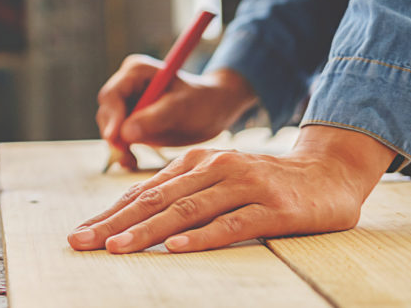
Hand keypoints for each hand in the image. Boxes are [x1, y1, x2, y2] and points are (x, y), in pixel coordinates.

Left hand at [68, 125, 395, 252]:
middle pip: (156, 199)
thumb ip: (182, 192)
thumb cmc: (266, 184)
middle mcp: (216, 168)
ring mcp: (245, 185)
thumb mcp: (218, 180)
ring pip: (188, 210)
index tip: (79, 233)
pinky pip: (233, 223)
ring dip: (148, 230)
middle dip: (114, 223)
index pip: (144, 191)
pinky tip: (177, 248)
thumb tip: (131, 213)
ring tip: (117, 248)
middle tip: (81, 242)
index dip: (109, 213)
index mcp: (197, 161)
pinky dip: (204, 236)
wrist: (331, 174)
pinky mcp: (274, 208)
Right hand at [97, 56, 257, 169]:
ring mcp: (128, 102)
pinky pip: (119, 136)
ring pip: (110, 126)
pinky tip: (133, 161)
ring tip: (132, 160)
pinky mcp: (131, 119)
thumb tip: (124, 133)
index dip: (111, 116)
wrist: (215, 110)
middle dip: (113, 133)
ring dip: (118, 145)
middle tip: (125, 153)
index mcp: (137, 71)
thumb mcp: (182, 108)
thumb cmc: (203, 102)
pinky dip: (124, 150)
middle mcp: (127, 84)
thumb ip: (154, 118)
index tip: (115, 137)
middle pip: (107, 111)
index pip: (113, 94)